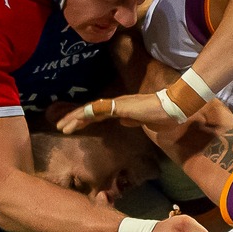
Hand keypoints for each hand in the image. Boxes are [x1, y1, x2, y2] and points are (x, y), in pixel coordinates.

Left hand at [58, 93, 182, 133]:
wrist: (173, 107)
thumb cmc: (162, 115)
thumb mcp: (144, 121)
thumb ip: (133, 120)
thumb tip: (123, 122)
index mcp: (121, 108)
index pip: (97, 113)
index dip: (84, 119)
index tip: (72, 127)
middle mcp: (116, 104)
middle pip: (90, 111)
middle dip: (74, 119)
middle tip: (59, 126)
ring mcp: (118, 104)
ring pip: (91, 109)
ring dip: (76, 118)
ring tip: (62, 126)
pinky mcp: (121, 106)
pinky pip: (101, 109)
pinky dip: (88, 112)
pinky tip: (78, 117)